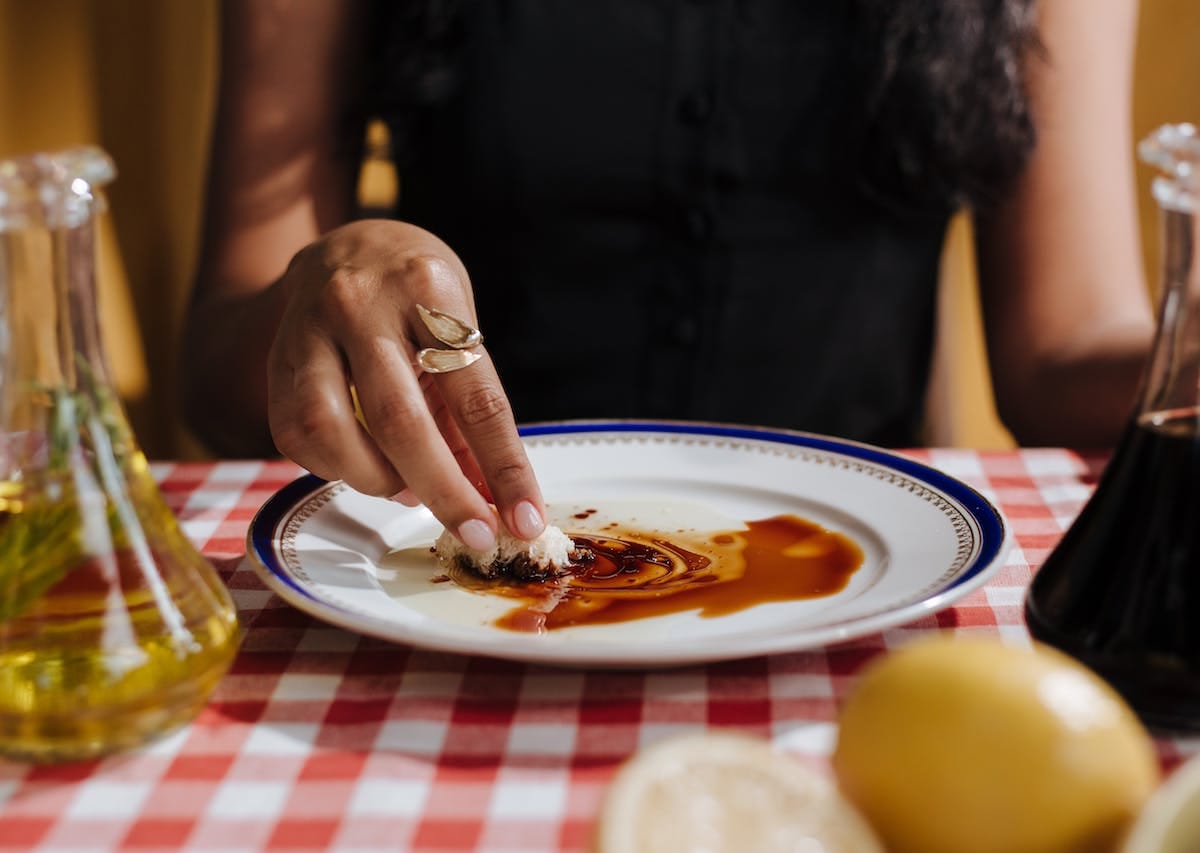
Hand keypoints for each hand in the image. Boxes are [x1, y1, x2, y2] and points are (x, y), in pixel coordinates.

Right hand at [266, 219, 545, 550]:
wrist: (348, 245)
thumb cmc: (419, 298)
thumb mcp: (460, 330)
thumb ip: (470, 414)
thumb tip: (496, 500)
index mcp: (430, 291)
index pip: (476, 397)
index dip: (504, 468)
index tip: (525, 521)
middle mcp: (363, 304)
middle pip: (401, 421)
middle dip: (443, 493)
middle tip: (474, 534)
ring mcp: (309, 329)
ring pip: (332, 430)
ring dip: (377, 481)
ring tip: (405, 488)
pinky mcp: (275, 358)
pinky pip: (296, 434)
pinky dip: (334, 468)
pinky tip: (360, 463)